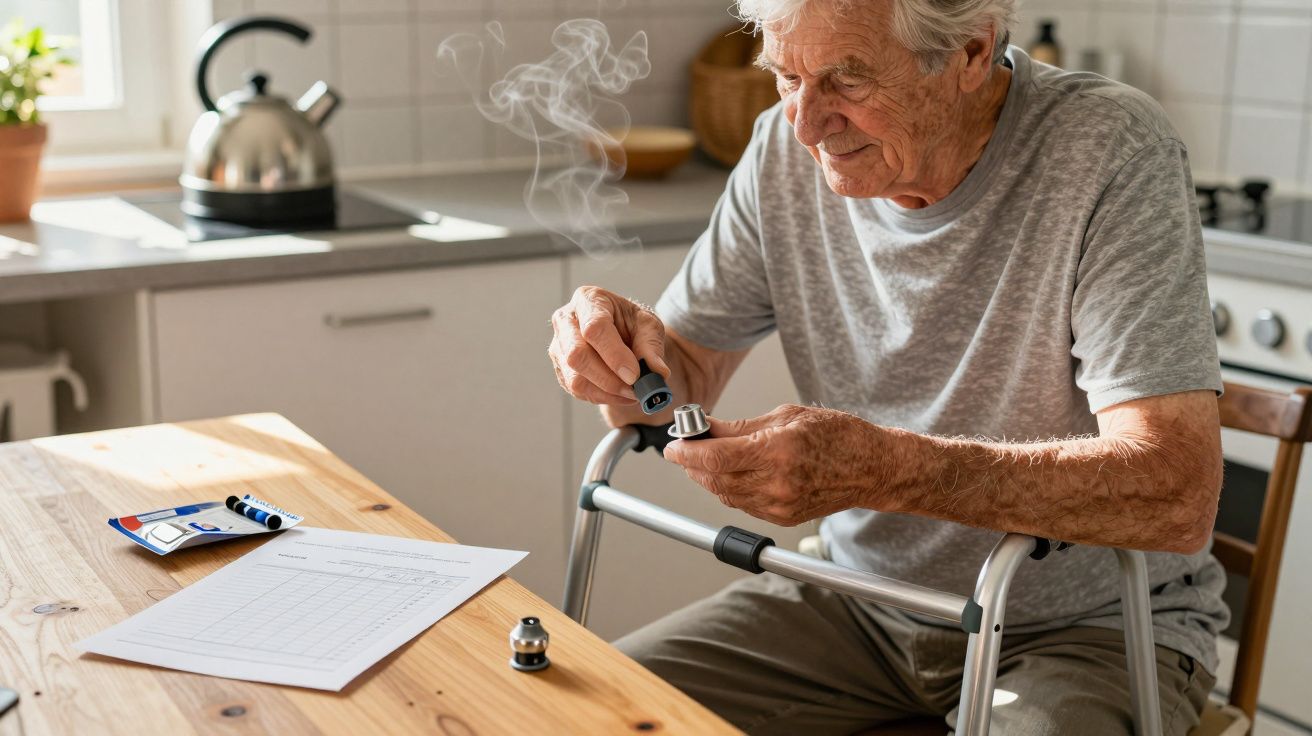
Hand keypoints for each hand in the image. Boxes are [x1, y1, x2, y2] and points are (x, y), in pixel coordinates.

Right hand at [549, 286, 669, 405]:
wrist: (622, 334)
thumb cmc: (632, 324)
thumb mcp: (649, 326)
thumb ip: (652, 346)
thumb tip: (658, 372)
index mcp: (588, 300)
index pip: (594, 328)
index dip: (614, 355)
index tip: (634, 375)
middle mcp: (566, 320)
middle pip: (576, 355)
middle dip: (609, 379)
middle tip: (635, 389)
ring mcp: (559, 346)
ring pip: (575, 379)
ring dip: (607, 392)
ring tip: (633, 392)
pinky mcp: (561, 369)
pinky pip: (577, 391)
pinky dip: (603, 397)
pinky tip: (621, 394)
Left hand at [663, 404, 892, 525]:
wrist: (871, 468)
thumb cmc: (838, 435)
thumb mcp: (787, 415)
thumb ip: (740, 427)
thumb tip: (704, 429)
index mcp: (778, 450)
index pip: (715, 457)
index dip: (686, 451)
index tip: (674, 444)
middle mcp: (777, 482)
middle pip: (714, 478)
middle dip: (692, 463)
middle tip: (683, 447)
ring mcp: (780, 505)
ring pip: (724, 494)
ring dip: (707, 476)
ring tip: (703, 458)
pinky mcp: (782, 518)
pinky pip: (741, 504)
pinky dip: (727, 488)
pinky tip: (728, 473)